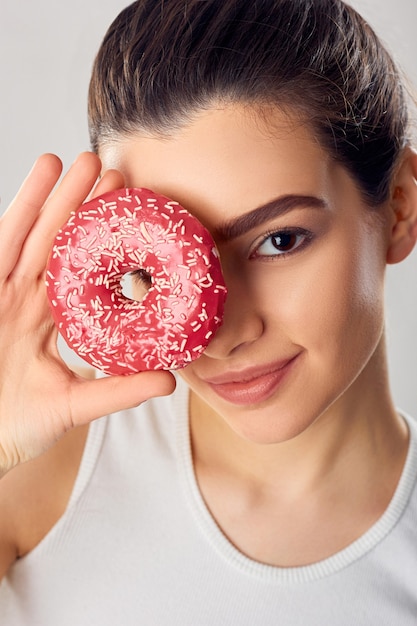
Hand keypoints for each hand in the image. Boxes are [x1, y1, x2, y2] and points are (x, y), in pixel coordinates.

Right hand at [0, 152, 174, 476]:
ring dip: (56, 196)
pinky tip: (42, 175)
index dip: (107, 248)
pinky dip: (21, 209)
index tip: (134, 219)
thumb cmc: (14, 428)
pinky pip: (2, 243)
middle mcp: (28, 302)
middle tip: (113, 171)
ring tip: (79, 159)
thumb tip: (171, 380)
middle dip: (83, 209)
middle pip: (59, 245)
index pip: (85, 277)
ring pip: (32, 234)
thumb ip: (118, 390)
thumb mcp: (74, 406)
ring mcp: (2, 294)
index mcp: (53, 324)